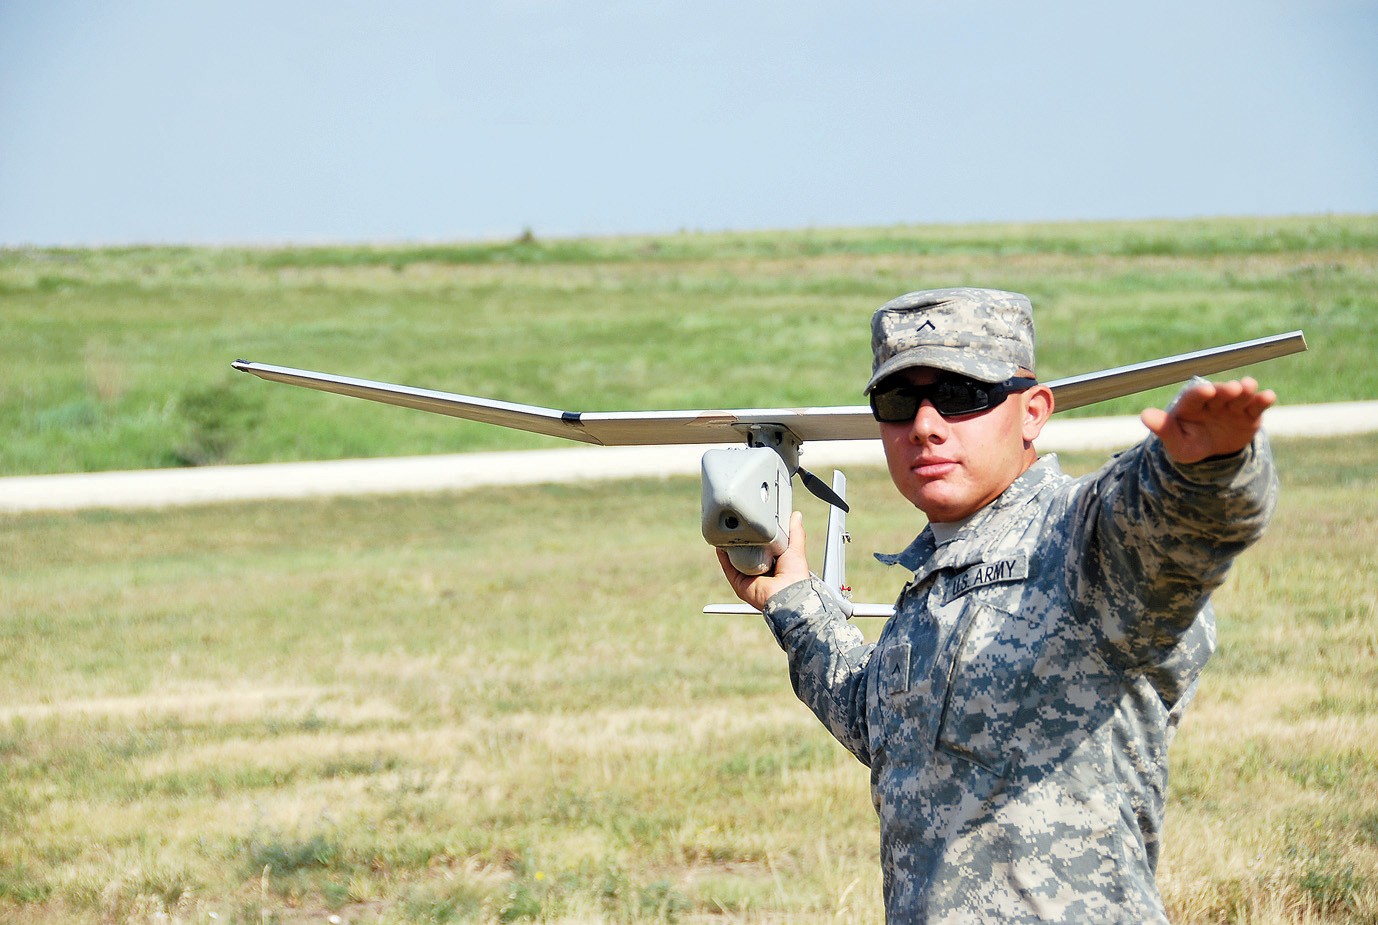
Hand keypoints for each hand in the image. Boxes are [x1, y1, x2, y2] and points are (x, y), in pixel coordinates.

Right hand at [715, 511, 811, 610]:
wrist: (787, 593)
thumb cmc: (794, 575)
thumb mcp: (796, 548)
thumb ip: (795, 532)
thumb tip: (796, 515)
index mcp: (775, 564)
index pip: (763, 547)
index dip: (759, 535)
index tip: (754, 523)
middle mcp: (761, 571)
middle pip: (747, 552)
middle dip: (743, 540)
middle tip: (739, 525)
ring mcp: (749, 577)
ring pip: (735, 559)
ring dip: (730, 546)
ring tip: (727, 532)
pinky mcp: (739, 583)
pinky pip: (728, 568)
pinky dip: (723, 557)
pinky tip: (721, 545)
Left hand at [1141, 377, 1275, 463]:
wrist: (1212, 455)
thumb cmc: (1189, 445)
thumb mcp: (1176, 443)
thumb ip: (1163, 428)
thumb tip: (1144, 415)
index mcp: (1190, 406)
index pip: (1193, 396)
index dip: (1199, 393)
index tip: (1206, 390)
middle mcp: (1212, 401)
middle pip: (1220, 392)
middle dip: (1225, 390)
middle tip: (1232, 388)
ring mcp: (1232, 406)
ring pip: (1240, 395)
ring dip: (1245, 390)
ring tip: (1249, 386)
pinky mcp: (1250, 414)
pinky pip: (1257, 406)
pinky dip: (1263, 400)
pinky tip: (1269, 396)